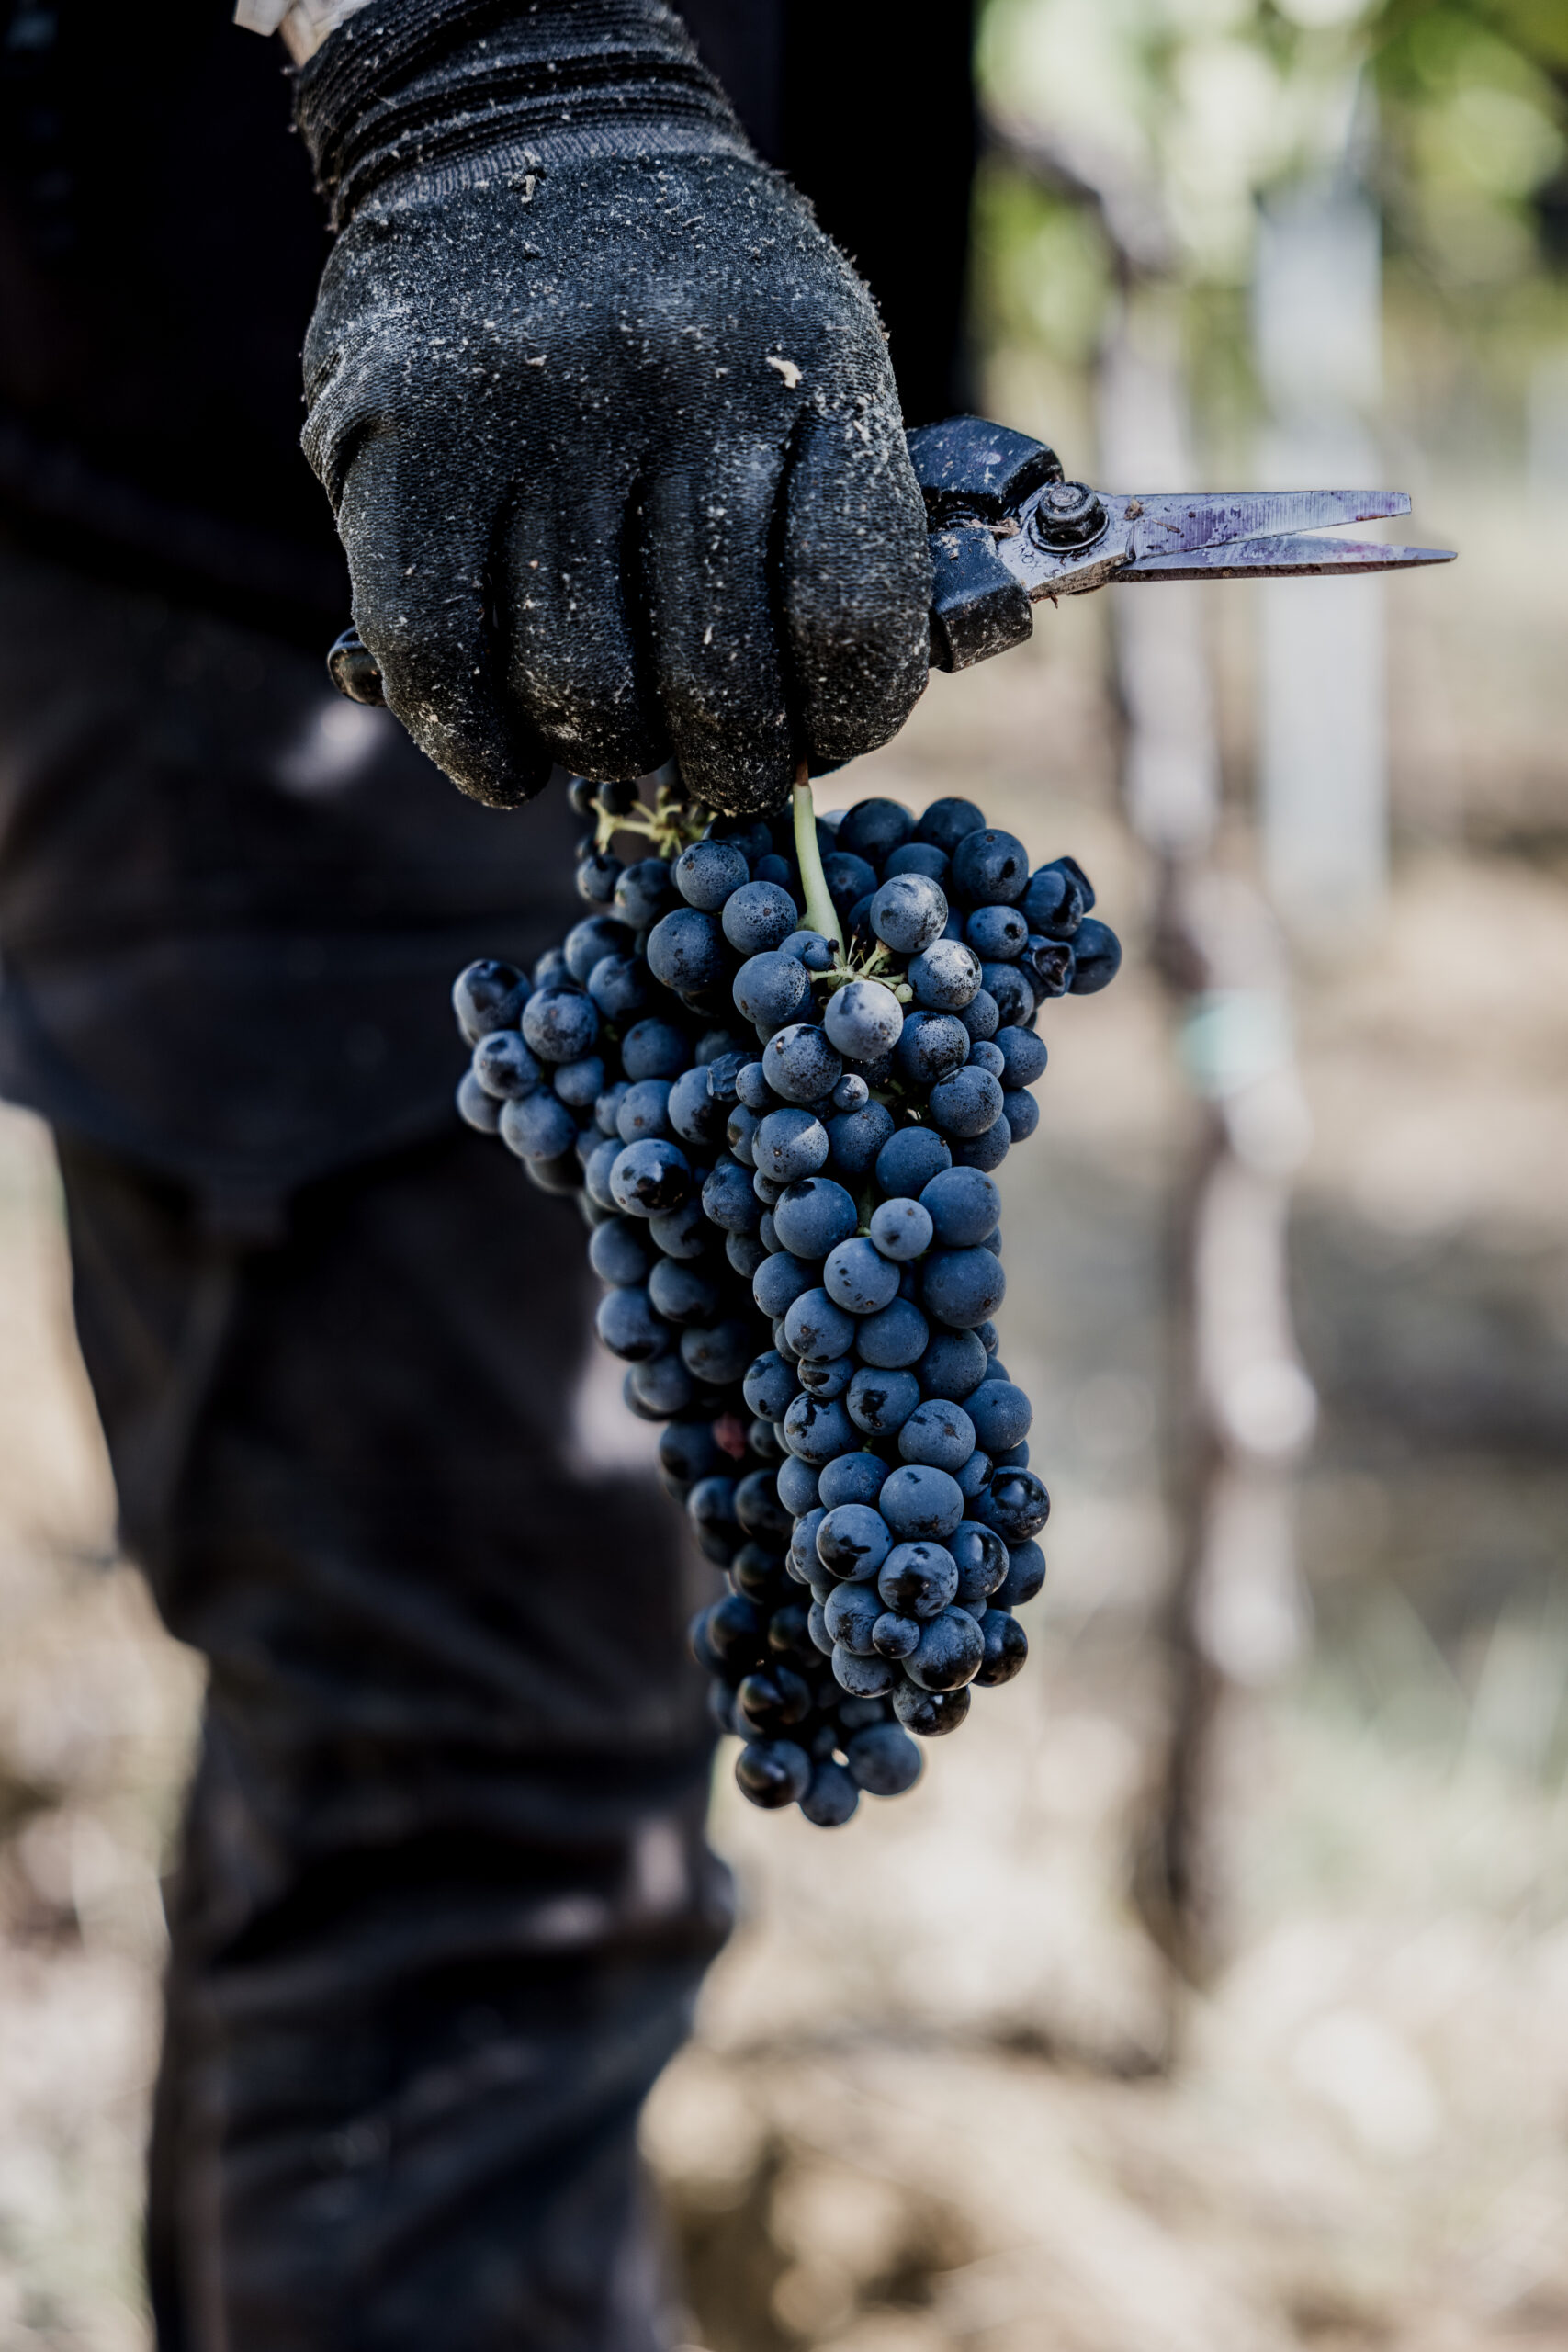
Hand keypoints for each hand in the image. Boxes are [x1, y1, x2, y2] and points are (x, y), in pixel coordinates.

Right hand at [296, 6, 930, 815]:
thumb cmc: (689, 287)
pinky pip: (439, 657)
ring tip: (617, 739)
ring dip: (606, 754)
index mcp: (808, 367)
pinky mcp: (404, 443)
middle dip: (728, 765)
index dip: (846, 715)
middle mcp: (677, 386)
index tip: (824, 734)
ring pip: (581, 686)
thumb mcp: (810, 350)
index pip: (849, 611)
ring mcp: (534, 414)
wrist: (522, 116)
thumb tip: (827, 714)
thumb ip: (828, 510)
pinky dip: (480, 747)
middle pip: (715, 678)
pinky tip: (509, 760)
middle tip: (720, 767)